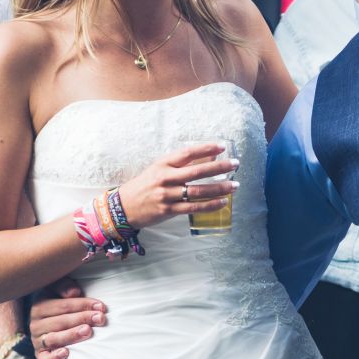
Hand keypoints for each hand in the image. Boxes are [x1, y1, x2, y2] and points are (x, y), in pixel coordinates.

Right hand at [27, 280, 102, 358]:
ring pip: (54, 339)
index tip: (101, 307)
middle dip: (82, 319)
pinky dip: (54, 358)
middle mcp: (36, 324)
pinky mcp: (41, 356)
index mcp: (39, 306)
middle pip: (61, 321)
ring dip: (72, 335)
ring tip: (88, 331)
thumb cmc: (58, 305)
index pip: (64, 305)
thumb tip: (75, 292)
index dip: (83, 305)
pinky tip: (66, 353)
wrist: (48, 324)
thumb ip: (64, 285)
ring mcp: (37, 341)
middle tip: (100, 319)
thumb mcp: (58, 290)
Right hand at [114, 142, 237, 228]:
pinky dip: (210, 205)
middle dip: (219, 167)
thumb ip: (180, 165)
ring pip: (198, 191)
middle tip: (235, 164)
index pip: (187, 153)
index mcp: (162, 164)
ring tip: (235, 186)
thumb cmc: (144, 186)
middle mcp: (165, 178)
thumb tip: (207, 160)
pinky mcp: (168, 210)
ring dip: (219, 188)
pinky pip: (194, 207)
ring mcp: (167, 195)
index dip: (205, 149)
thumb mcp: (158, 170)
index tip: (222, 147)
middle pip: (197, 171)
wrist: (123, 207)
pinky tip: (223, 202)